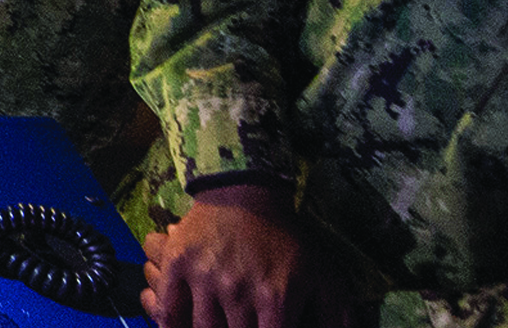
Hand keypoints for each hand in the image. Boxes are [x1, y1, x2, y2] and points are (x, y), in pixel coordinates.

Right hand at [141, 183, 352, 327]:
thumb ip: (339, 317)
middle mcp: (239, 292)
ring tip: (219, 327)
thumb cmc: (286, 239)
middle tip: (244, 326)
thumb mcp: (324, 275)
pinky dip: (171, 326)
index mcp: (276, 298)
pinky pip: (169, 310)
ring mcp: (204, 279)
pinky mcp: (178, 265)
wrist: (244, 193)